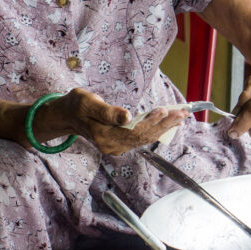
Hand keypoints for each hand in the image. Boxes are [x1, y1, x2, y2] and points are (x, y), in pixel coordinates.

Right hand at [49, 89, 188, 154]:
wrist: (67, 115)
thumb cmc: (77, 105)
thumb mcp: (88, 103)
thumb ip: (108, 112)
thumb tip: (127, 117)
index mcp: (103, 137)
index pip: (132, 131)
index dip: (150, 122)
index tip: (164, 111)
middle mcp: (112, 146)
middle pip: (143, 136)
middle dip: (164, 123)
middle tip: (182, 112)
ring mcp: (117, 146)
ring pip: (145, 137)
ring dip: (165, 126)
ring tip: (182, 115)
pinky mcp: (122, 142)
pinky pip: (142, 136)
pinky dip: (158, 128)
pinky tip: (170, 121)